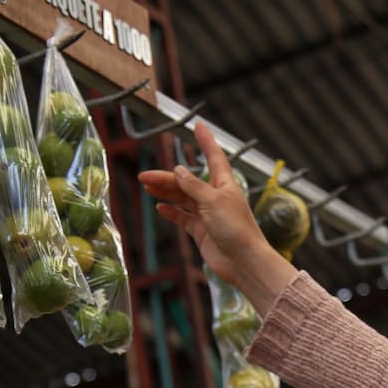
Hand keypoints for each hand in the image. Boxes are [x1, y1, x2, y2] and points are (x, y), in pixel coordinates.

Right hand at [139, 123, 294, 314]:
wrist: (243, 262)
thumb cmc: (236, 229)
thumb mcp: (213, 202)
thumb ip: (194, 186)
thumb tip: (178, 170)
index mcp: (225, 185)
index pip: (214, 157)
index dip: (205, 141)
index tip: (198, 126)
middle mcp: (216, 197)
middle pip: (188, 182)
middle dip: (167, 177)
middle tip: (145, 176)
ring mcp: (208, 215)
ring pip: (183, 199)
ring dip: (166, 192)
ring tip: (147, 187)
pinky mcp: (202, 232)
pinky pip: (183, 218)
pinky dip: (172, 212)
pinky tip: (160, 207)